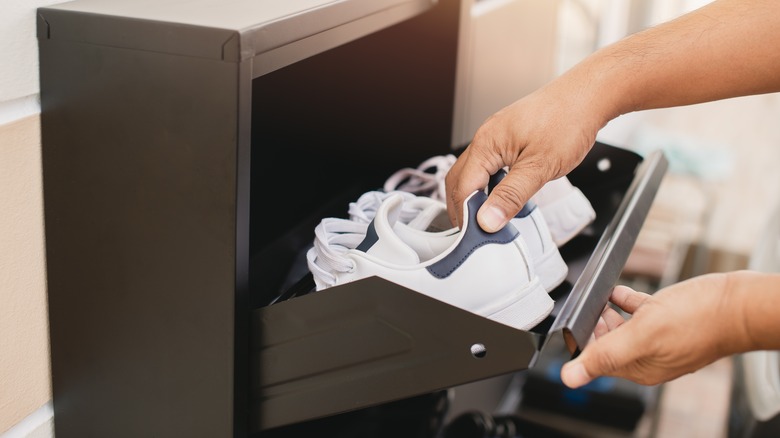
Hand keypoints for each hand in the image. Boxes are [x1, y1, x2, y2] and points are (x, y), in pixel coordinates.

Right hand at [444, 75, 607, 230]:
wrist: (589, 95)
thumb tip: (487, 220)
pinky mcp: (508, 138)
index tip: (474, 237)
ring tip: (487, 219)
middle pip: (459, 180)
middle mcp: (486, 137)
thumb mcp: (540, 167)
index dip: (465, 215)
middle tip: (474, 233)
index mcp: (486, 143)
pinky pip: (488, 165)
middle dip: (462, 208)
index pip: (462, 187)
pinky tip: (501, 196)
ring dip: (475, 197)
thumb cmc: (568, 121)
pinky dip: (488, 185)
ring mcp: (496, 137)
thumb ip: (511, 195)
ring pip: (473, 173)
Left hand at [560, 273, 744, 387]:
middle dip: (597, 326)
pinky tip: (618, 291)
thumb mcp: (642, 336)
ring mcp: (663, 338)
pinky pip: (641, 312)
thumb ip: (605, 355)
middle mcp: (651, 356)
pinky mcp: (672, 319)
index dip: (586, 341)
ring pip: (625, 328)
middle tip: (588, 309)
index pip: (600, 360)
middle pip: (611, 344)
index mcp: (641, 368)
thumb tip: (570, 378)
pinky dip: (626, 302)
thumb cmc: (699, 320)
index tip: (579, 323)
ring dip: (609, 314)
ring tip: (599, 300)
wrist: (740, 305)